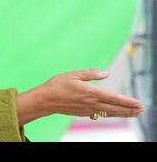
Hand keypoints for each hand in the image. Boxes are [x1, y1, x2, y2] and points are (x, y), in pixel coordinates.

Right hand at [16, 69, 143, 125]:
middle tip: (142, 109)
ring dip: (123, 113)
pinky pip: (101, 114)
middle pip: (115, 108)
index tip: (138, 102)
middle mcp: (91, 103)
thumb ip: (90, 74)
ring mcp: (87, 109)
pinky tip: (115, 113)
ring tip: (134, 113)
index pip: (114, 97)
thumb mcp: (73, 74)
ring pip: (109, 113)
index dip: (128, 101)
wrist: (45, 100)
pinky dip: (111, 114)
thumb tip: (105, 73)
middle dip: (130, 109)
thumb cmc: (57, 85)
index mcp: (90, 92)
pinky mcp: (83, 113)